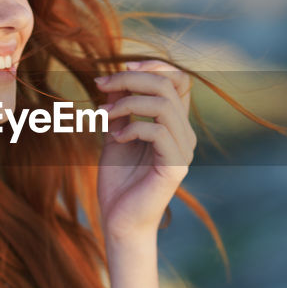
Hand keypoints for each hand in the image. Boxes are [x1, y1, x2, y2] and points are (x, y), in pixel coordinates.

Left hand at [94, 59, 196, 240]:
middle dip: (131, 78)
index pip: (178, 79)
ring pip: (164, 104)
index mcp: (175, 124)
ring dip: (127, 103)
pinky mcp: (176, 166)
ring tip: (103, 115)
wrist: (119, 221)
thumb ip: (120, 106)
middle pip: (168, 84)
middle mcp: (186, 134)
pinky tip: (115, 139)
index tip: (119, 69)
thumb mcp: (115, 132)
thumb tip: (116, 74)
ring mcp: (184, 150)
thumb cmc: (118, 180)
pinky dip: (131, 128)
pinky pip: (158, 131)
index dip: (154, 65)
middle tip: (100, 85)